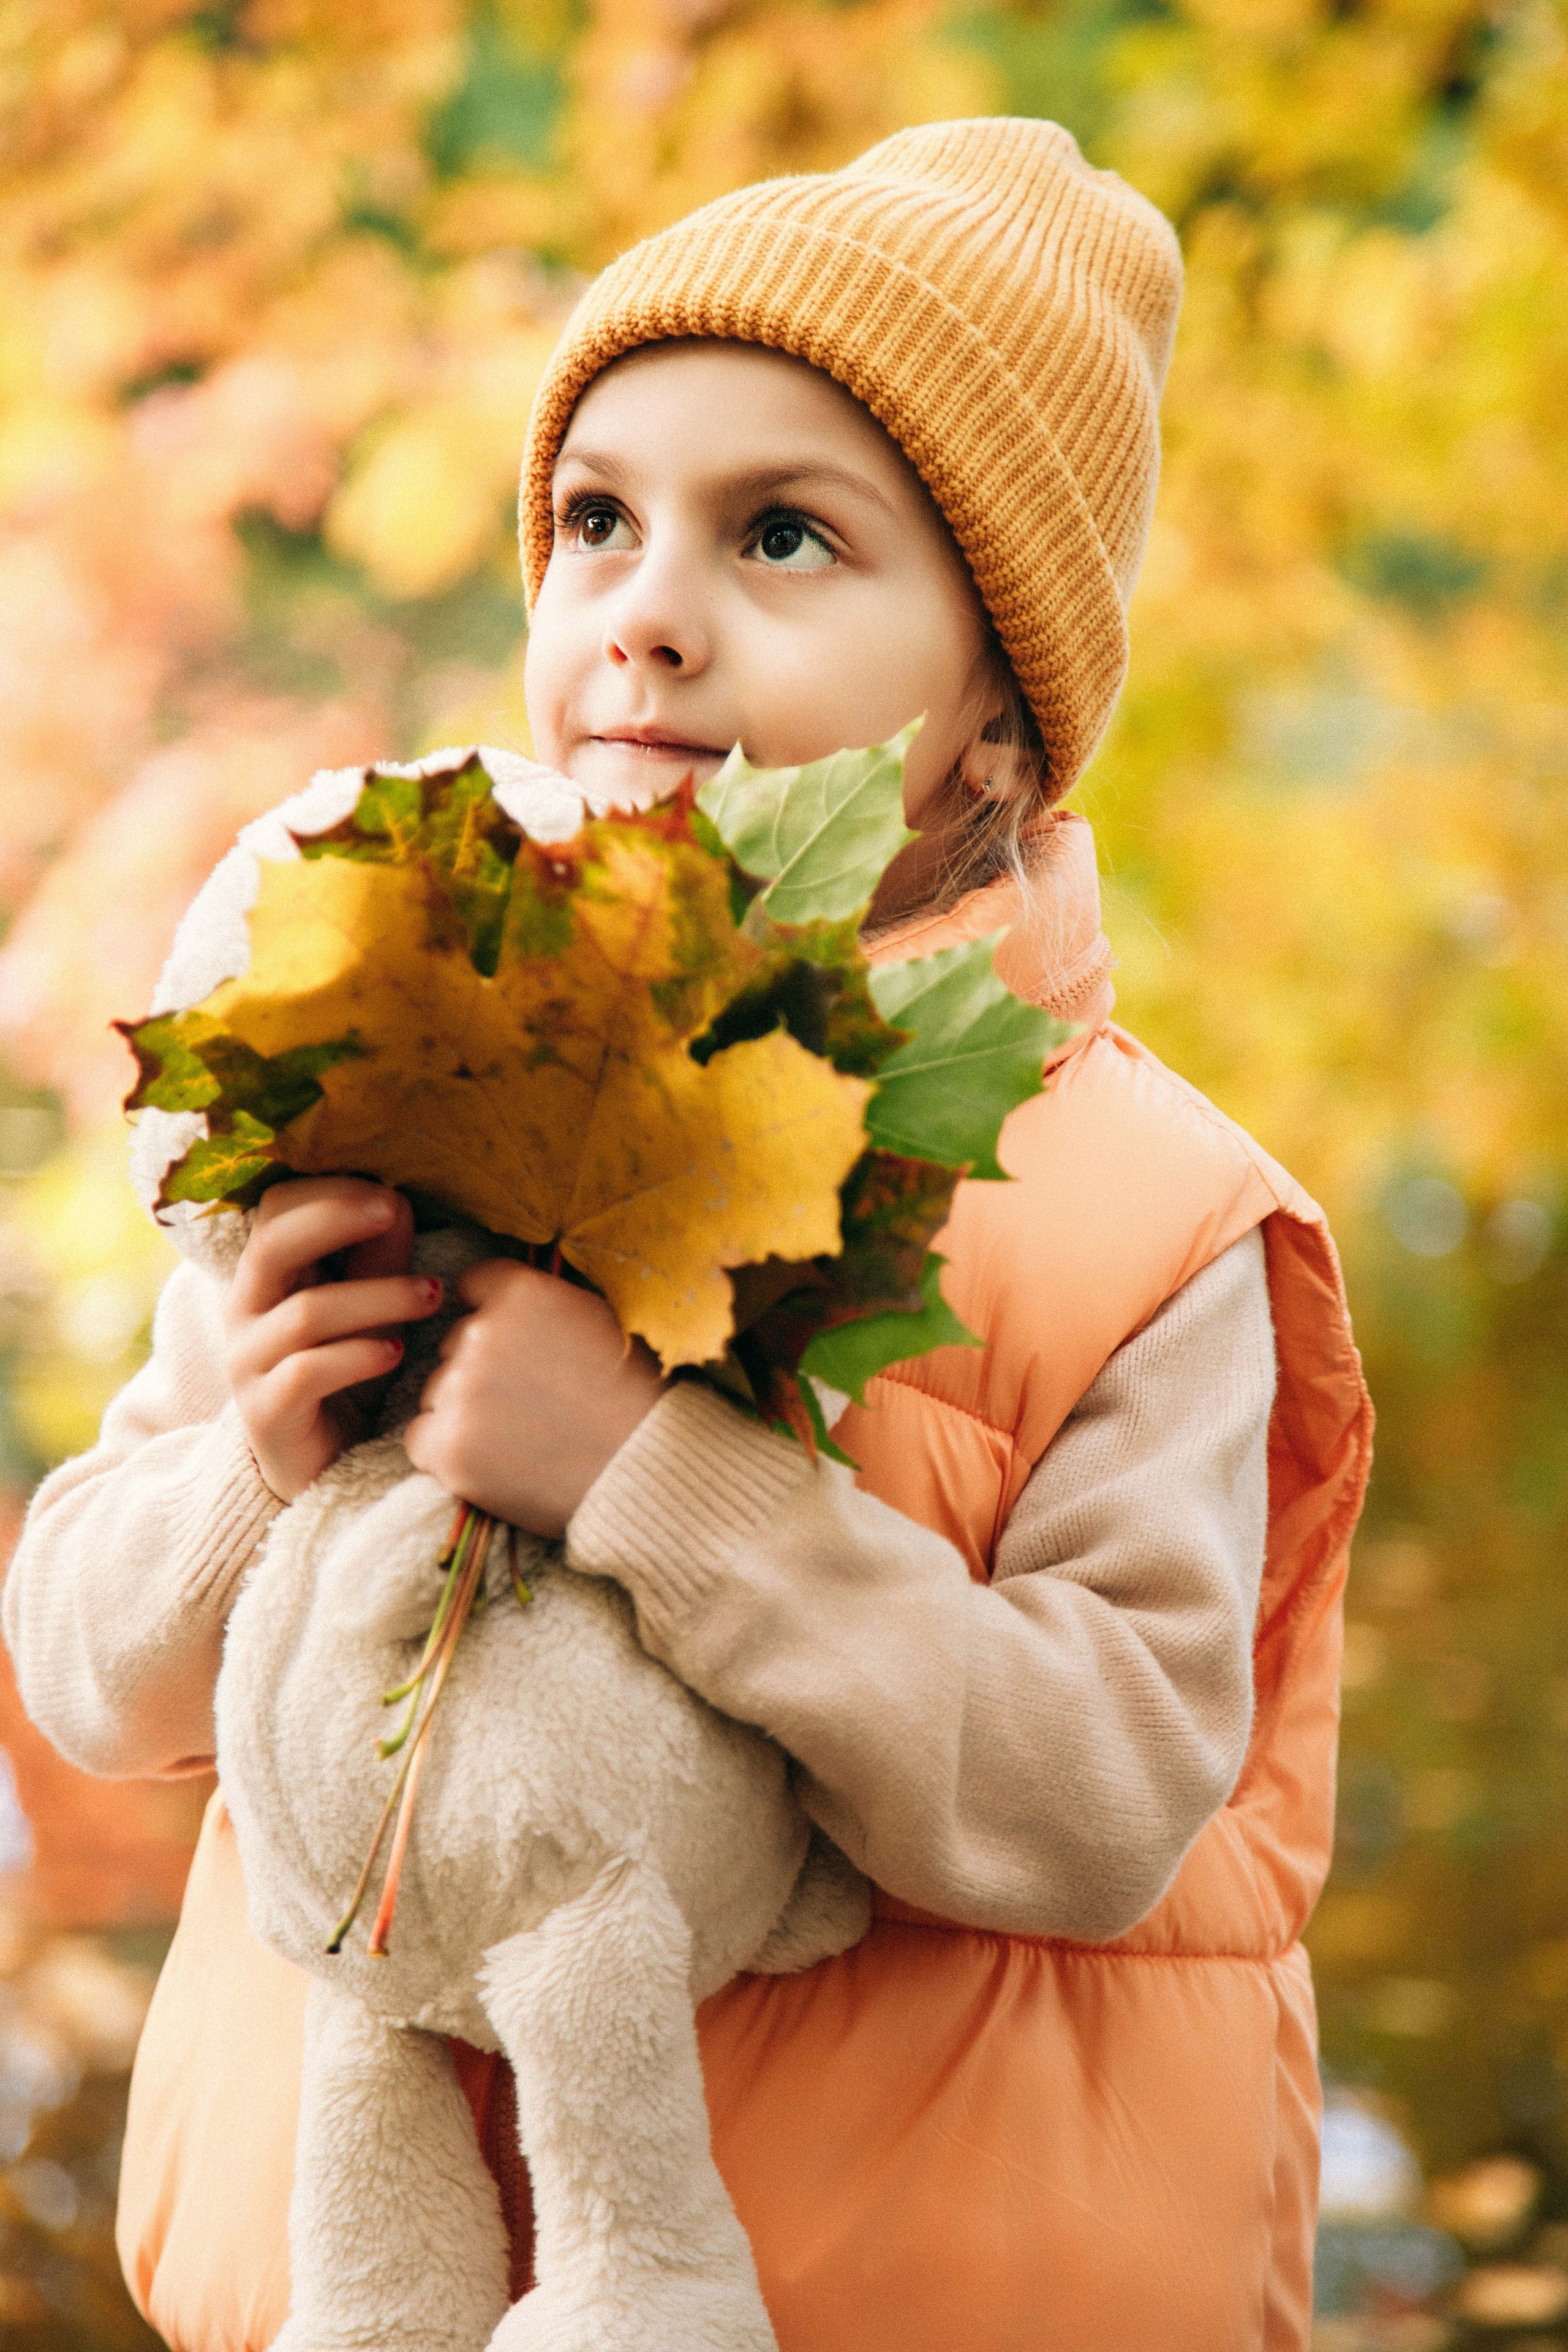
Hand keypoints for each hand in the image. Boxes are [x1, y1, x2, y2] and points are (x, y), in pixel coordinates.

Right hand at [224, 1178, 445, 1501]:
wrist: (318, 1462)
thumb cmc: (347, 1368)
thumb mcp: (368, 1304)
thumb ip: (376, 1256)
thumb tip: (396, 1202)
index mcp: (266, 1272)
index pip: (276, 1209)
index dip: (330, 1192)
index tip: (389, 1196)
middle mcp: (245, 1309)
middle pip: (273, 1244)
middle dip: (337, 1219)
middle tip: (395, 1213)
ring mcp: (249, 1362)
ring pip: (306, 1313)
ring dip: (377, 1296)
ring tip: (430, 1296)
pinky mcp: (266, 1412)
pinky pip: (307, 1372)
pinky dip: (358, 1356)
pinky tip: (397, 1352)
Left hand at [404, 1261, 663, 1537]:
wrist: (646, 1467)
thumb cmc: (633, 1395)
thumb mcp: (596, 1319)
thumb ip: (542, 1305)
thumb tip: (502, 1303)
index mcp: (521, 1292)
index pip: (474, 1286)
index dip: (494, 1318)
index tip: (516, 1345)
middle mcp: (481, 1333)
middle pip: (455, 1344)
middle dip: (482, 1369)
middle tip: (530, 1402)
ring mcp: (460, 1390)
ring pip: (438, 1392)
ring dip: (465, 1411)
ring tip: (520, 1438)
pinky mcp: (448, 1446)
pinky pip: (421, 1437)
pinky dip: (447, 1451)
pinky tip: (492, 1461)